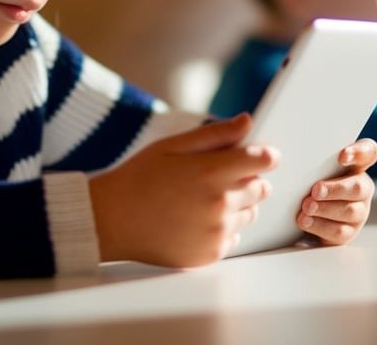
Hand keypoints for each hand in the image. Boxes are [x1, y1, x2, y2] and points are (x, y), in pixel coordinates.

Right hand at [88, 113, 278, 267]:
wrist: (111, 220)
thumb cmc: (139, 178)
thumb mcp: (173, 145)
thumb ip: (215, 134)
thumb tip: (247, 122)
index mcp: (211, 172)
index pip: (263, 160)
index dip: (266, 155)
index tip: (263, 155)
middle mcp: (219, 204)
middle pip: (261, 188)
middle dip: (248, 179)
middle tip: (218, 177)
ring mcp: (216, 232)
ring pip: (249, 213)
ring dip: (237, 205)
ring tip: (202, 200)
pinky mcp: (210, 254)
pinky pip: (234, 237)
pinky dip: (223, 228)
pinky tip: (195, 220)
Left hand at [296, 138, 376, 245]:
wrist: (301, 216)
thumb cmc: (307, 183)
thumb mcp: (310, 168)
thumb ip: (310, 160)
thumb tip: (280, 152)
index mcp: (356, 166)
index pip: (369, 152)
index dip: (359, 152)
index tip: (342, 156)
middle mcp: (361, 188)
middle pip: (358, 187)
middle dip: (335, 189)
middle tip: (315, 190)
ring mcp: (358, 211)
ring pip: (349, 211)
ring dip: (326, 208)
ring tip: (307, 207)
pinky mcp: (348, 232)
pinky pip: (338, 231)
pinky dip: (320, 226)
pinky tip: (306, 220)